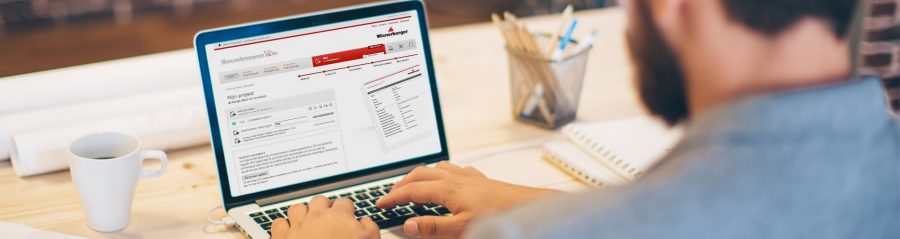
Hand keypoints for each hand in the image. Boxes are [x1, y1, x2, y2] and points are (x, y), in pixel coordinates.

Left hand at [271, 195, 379, 238]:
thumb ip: (370, 228)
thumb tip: (366, 221)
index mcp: (339, 216)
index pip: (344, 202)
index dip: (347, 209)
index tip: (347, 215)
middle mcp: (317, 216)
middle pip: (319, 200)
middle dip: (323, 207)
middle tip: (327, 217)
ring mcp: (298, 225)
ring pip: (297, 208)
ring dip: (302, 213)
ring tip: (307, 221)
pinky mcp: (283, 237)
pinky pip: (279, 223)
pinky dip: (283, 225)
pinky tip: (290, 231)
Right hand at [376, 161, 558, 237]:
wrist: (528, 207)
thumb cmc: (499, 215)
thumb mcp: (461, 227)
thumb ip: (433, 227)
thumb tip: (408, 224)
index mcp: (448, 189)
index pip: (412, 191)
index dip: (393, 198)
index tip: (380, 204)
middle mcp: (456, 178)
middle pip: (421, 174)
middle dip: (403, 183)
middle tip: (391, 194)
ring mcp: (469, 177)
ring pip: (438, 169)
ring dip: (422, 175)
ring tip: (414, 184)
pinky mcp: (481, 180)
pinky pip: (456, 170)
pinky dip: (444, 174)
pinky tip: (449, 180)